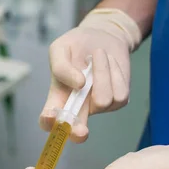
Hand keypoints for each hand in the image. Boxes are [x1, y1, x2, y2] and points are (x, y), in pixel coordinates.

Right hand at [42, 8, 142, 142]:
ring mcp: (98, 106)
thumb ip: (61, 66)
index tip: (50, 117)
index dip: (48, 122)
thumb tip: (79, 84)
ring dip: (102, 72)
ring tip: (97, 56)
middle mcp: (77, 107)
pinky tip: (109, 64)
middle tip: (81, 131)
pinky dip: (116, 73)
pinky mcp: (118, 101)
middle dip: (78, 132)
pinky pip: (120, 94)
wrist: (103, 36)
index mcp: (58, 98)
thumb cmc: (76, 44)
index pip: (48, 120)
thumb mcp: (60, 48)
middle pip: (76, 131)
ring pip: (103, 101)